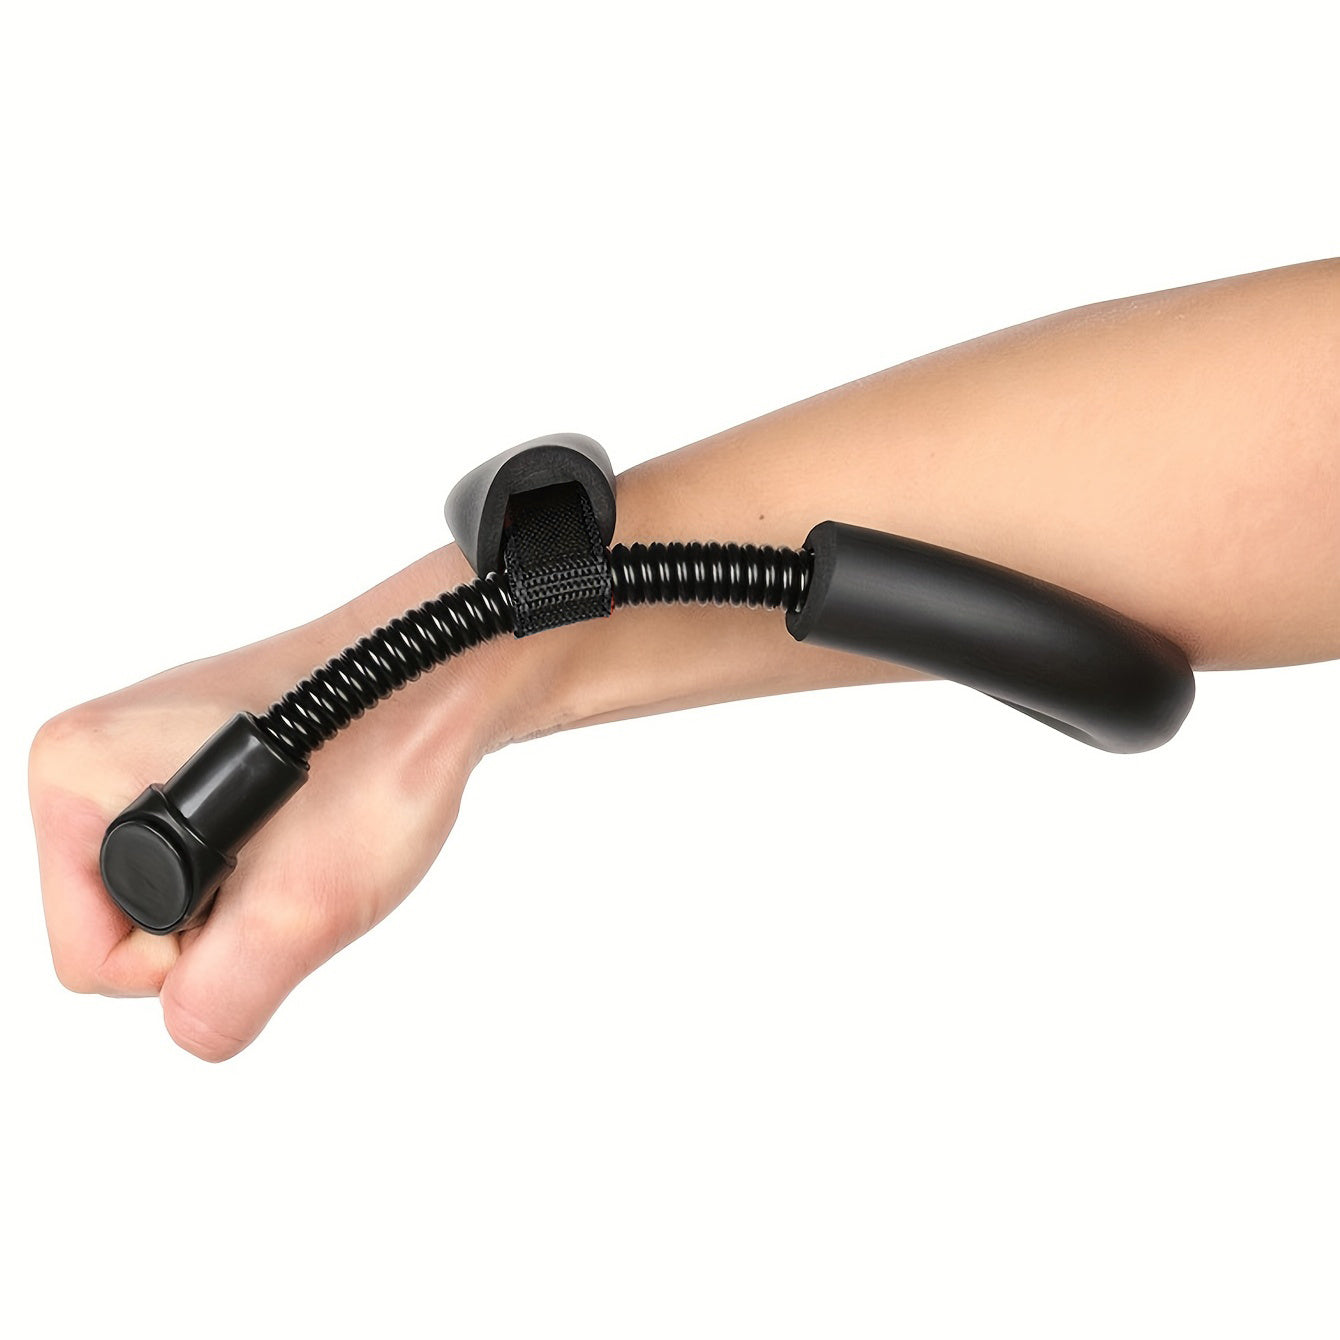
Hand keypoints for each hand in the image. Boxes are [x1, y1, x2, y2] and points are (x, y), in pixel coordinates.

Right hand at [28, 545, 537, 1060]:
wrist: (444, 677)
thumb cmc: (382, 755)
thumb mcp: (300, 906)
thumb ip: (223, 996)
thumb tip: (191, 1029)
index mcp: (74, 775)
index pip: (91, 958)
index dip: (191, 958)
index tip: (267, 889)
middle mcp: (93, 756)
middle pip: (128, 928)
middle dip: (223, 923)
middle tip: (299, 860)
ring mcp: (145, 753)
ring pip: (176, 899)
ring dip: (252, 896)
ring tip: (311, 837)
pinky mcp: (198, 760)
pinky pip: (212, 859)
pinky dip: (266, 864)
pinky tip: (312, 828)